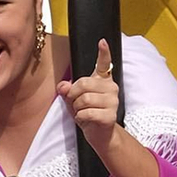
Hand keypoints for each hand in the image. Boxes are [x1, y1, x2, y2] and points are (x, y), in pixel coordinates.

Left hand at [59, 39, 120, 155]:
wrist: (100, 135)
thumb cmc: (87, 114)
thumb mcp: (73, 100)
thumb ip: (67, 90)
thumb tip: (63, 86)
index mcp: (103, 80)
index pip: (104, 63)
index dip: (104, 52)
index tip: (102, 42)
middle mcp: (111, 88)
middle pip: (83, 83)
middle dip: (73, 95)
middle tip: (76, 104)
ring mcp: (113, 101)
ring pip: (84, 99)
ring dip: (77, 108)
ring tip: (82, 112)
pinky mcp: (111, 115)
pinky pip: (87, 113)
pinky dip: (80, 118)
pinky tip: (86, 120)